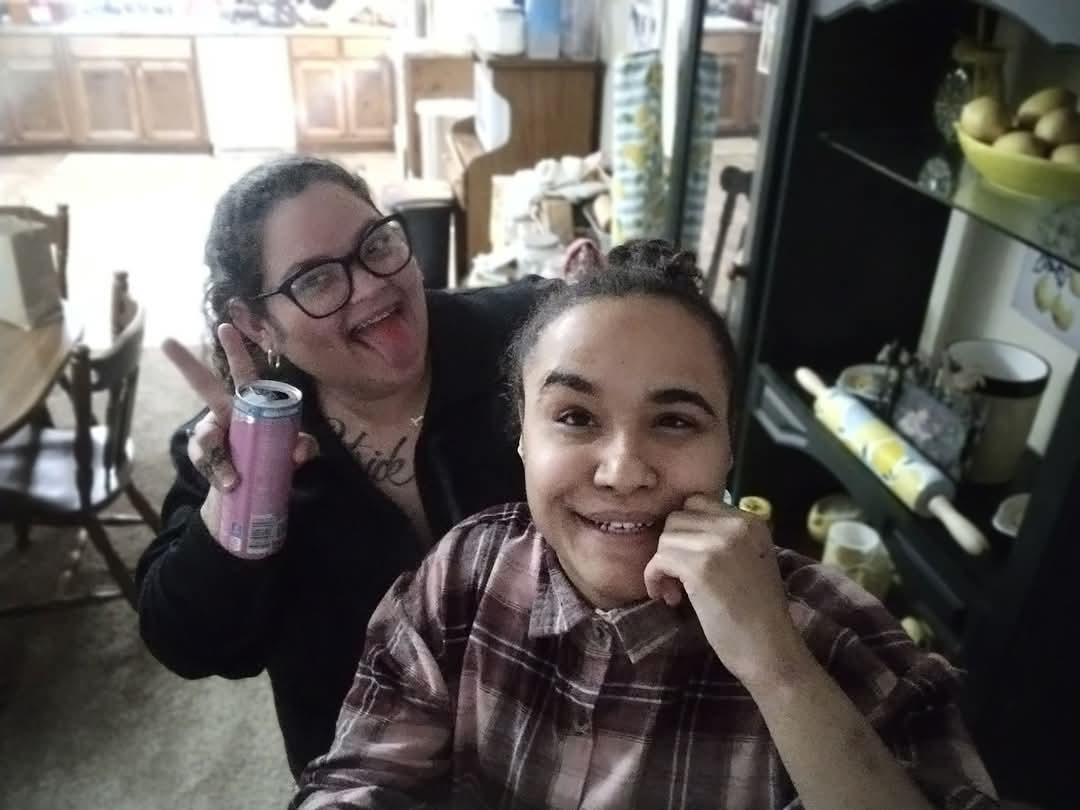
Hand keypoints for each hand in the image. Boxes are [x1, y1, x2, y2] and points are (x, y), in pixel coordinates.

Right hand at [162, 324, 317, 539]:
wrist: (250, 493)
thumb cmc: (271, 458)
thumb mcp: (294, 451)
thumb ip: (304, 446)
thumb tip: (301, 450)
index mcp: (247, 404)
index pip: (242, 373)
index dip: (235, 351)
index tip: (226, 326)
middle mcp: (223, 414)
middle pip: (204, 386)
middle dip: (187, 364)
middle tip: (169, 343)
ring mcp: (211, 437)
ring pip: (205, 436)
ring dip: (218, 457)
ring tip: (232, 480)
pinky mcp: (206, 462)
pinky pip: (209, 464)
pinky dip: (220, 475)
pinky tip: (228, 485)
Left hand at [643, 494, 806, 689]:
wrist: (770, 649)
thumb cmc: (758, 613)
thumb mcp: (750, 560)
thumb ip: (724, 539)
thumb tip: (679, 530)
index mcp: (752, 522)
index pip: (698, 503)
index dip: (686, 530)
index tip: (688, 558)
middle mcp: (737, 525)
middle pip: (678, 518)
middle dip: (671, 547)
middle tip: (678, 579)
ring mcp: (718, 544)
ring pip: (666, 538)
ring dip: (663, 565)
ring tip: (676, 593)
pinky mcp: (700, 566)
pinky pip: (659, 559)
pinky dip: (655, 578)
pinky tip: (668, 598)